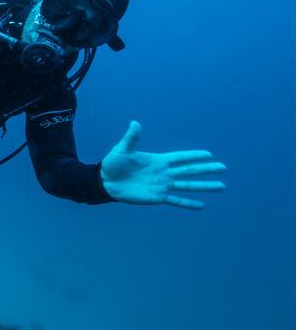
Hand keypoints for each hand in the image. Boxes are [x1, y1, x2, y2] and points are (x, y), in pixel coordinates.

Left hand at [101, 121, 225, 209]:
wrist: (106, 182)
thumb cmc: (113, 164)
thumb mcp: (122, 150)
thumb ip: (131, 138)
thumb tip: (135, 123)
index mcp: (158, 160)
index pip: (181, 157)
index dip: (194, 155)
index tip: (209, 154)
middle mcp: (164, 172)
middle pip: (190, 170)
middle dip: (206, 169)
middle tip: (223, 168)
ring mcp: (162, 185)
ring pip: (188, 185)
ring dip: (204, 186)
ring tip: (221, 187)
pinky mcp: (158, 197)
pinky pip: (176, 201)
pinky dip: (189, 204)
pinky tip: (202, 206)